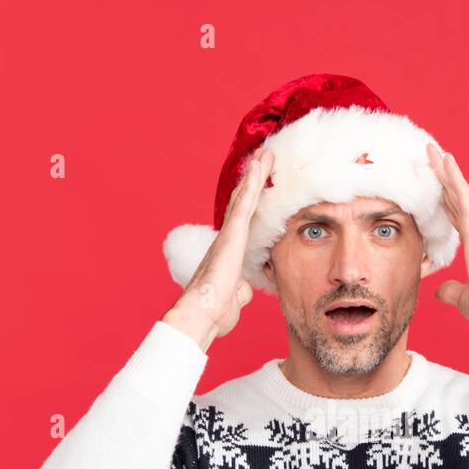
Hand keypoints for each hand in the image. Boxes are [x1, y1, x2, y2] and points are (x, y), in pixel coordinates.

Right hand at [164, 147, 275, 350]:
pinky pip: (244, 205)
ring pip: (244, 198)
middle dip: (254, 180)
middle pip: (243, 203)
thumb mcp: (235, 297)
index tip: (262, 184)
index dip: (253, 201)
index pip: (246, 221)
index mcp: (230, 252)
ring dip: (255, 175)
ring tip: (265, 154)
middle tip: (264, 158)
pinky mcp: (231, 236)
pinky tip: (259, 168)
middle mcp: (227, 239)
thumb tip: (243, 289)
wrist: (202, 315)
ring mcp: (228, 236)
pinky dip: (253, 185)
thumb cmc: (215, 311)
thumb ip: (240, 288)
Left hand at [426, 143, 468, 328]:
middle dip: (442, 177)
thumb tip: (439, 290)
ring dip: (445, 170)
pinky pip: (463, 196)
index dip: (443, 199)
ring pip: (459, 191)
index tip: (432, 184)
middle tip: (429, 157)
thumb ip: (450, 290)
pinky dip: (454, 177)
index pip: (455, 215)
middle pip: (455, 197)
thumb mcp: (461, 296)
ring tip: (433, 152)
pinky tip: (445, 161)